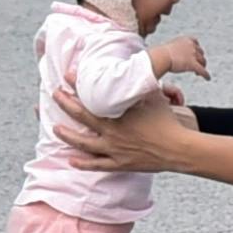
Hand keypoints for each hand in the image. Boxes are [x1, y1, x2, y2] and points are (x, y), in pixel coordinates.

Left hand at [48, 83, 202, 171]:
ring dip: (67, 135)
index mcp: (118, 113)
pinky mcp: (119, 163)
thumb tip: (135, 67)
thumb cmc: (166, 120)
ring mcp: (114, 149)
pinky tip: (71, 160)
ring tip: (56, 128)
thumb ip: (139, 85)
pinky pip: (97, 165)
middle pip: (81, 116)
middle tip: (55, 94)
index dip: (77, 85)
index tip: (68, 76)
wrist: (177, 148)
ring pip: (83, 142)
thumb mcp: (152, 96)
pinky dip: (83, 163)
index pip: (92, 96)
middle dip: (66, 103)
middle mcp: (112, 131)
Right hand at [147, 34, 208, 80]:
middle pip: (201, 53)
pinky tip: (207, 78)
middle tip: (197, 65)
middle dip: (199, 59)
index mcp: (186, 40)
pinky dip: (206, 75)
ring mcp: (193, 55)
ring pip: (203, 62)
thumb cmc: (161, 53)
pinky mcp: (193, 64)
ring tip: (197, 73)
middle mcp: (192, 46)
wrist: (161, 57)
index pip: (196, 43)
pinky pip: (203, 70)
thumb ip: (176, 49)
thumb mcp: (170, 47)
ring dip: (202, 67)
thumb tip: (173, 55)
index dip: (197, 49)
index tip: (196, 54)